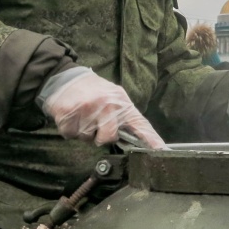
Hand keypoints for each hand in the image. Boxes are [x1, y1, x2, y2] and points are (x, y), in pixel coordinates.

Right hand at [41, 71, 167, 148]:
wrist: (66, 77)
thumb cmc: (93, 91)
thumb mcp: (114, 97)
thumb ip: (124, 115)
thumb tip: (137, 137)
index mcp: (121, 102)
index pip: (139, 124)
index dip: (151, 139)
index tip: (161, 151)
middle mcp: (106, 105)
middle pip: (108, 138)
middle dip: (100, 135)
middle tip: (94, 122)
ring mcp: (87, 109)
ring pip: (87, 138)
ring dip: (83, 132)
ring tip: (82, 115)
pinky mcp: (68, 113)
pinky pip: (71, 135)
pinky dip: (69, 130)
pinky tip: (72, 116)